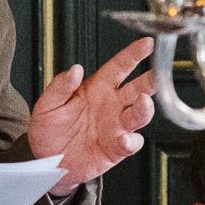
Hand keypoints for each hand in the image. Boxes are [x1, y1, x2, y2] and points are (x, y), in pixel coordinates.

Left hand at [29, 37, 157, 195]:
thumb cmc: (48, 129)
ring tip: (142, 102)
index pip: (120, 66)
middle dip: (152, 80)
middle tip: (157, 74)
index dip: (134, 54)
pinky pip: (131, 143)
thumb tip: (75, 69)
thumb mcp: (47, 104)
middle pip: (139, 88)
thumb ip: (60, 86)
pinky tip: (124, 139)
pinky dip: (131, 141)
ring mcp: (117, 126)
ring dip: (145, 108)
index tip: (148, 44)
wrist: (46, 160)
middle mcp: (112, 105)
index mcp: (98, 88)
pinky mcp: (117, 148)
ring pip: (140, 113)